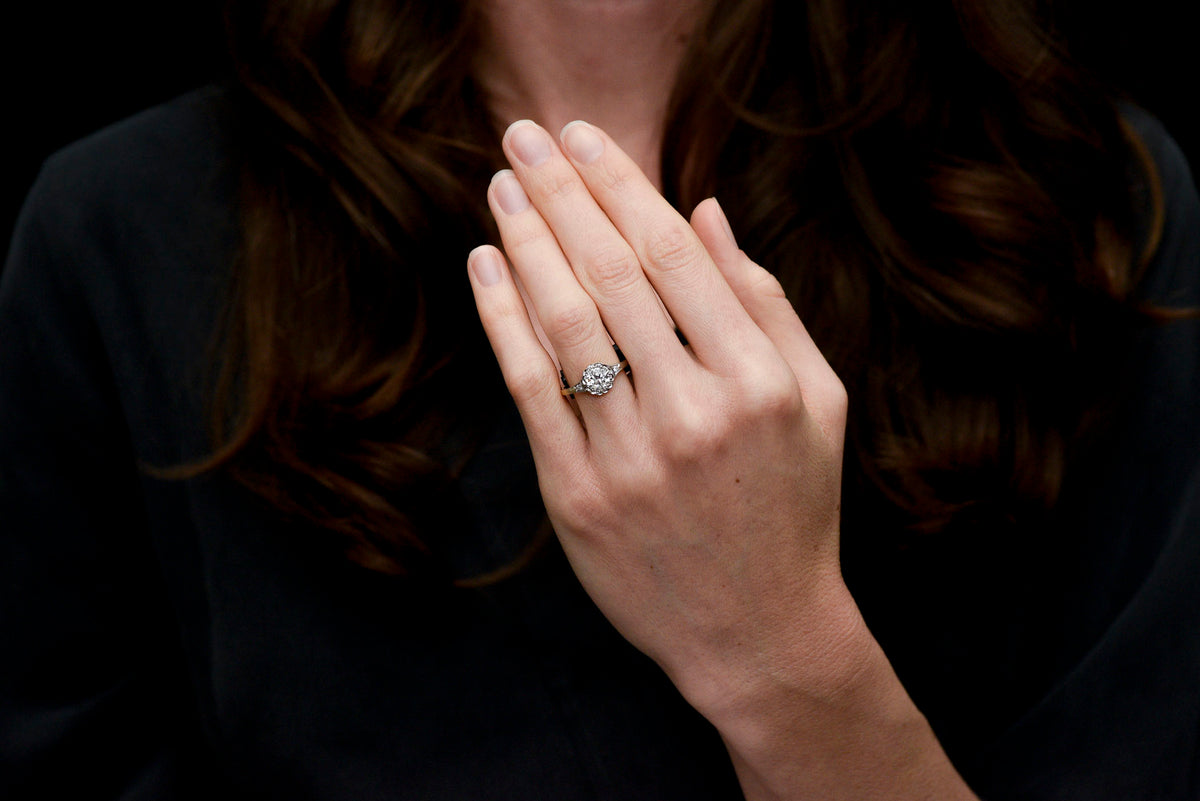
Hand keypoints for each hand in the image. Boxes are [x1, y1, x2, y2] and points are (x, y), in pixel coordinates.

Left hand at [468, 120, 975, 798]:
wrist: (755, 631)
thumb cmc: (793, 505)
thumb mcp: (816, 401)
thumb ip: (765, 304)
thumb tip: (706, 212)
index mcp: (761, 381)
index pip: (675, 256)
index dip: (622, 186)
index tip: (585, 138)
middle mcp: (695, 413)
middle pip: (612, 275)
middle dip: (562, 193)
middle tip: (524, 136)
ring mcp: (630, 458)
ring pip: (564, 323)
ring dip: (525, 243)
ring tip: (501, 187)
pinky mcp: (576, 497)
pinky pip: (529, 389)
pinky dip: (502, 319)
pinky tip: (486, 266)